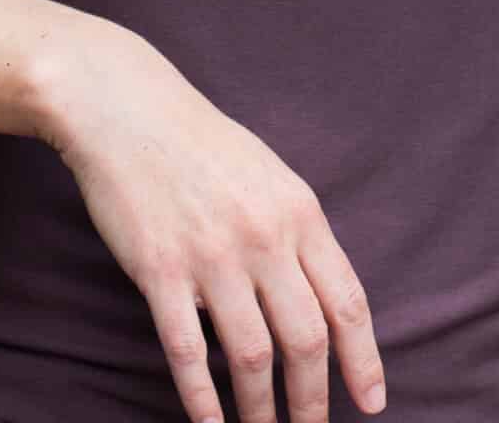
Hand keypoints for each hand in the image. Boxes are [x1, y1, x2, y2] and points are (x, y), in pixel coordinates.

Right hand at [41, 23, 384, 422]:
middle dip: (313, 401)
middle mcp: (263, 237)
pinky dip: (203, 400)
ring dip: (260, 412)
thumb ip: (297, 233)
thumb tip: (324, 298)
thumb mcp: (269, 174)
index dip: (363, 359)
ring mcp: (211, 256)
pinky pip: (188, 351)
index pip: (346, 301)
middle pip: (306, 340)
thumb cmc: (201, 143)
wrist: (127, 107)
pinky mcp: (161, 270)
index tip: (371, 402)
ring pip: (252, 356)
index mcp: (298, 211)